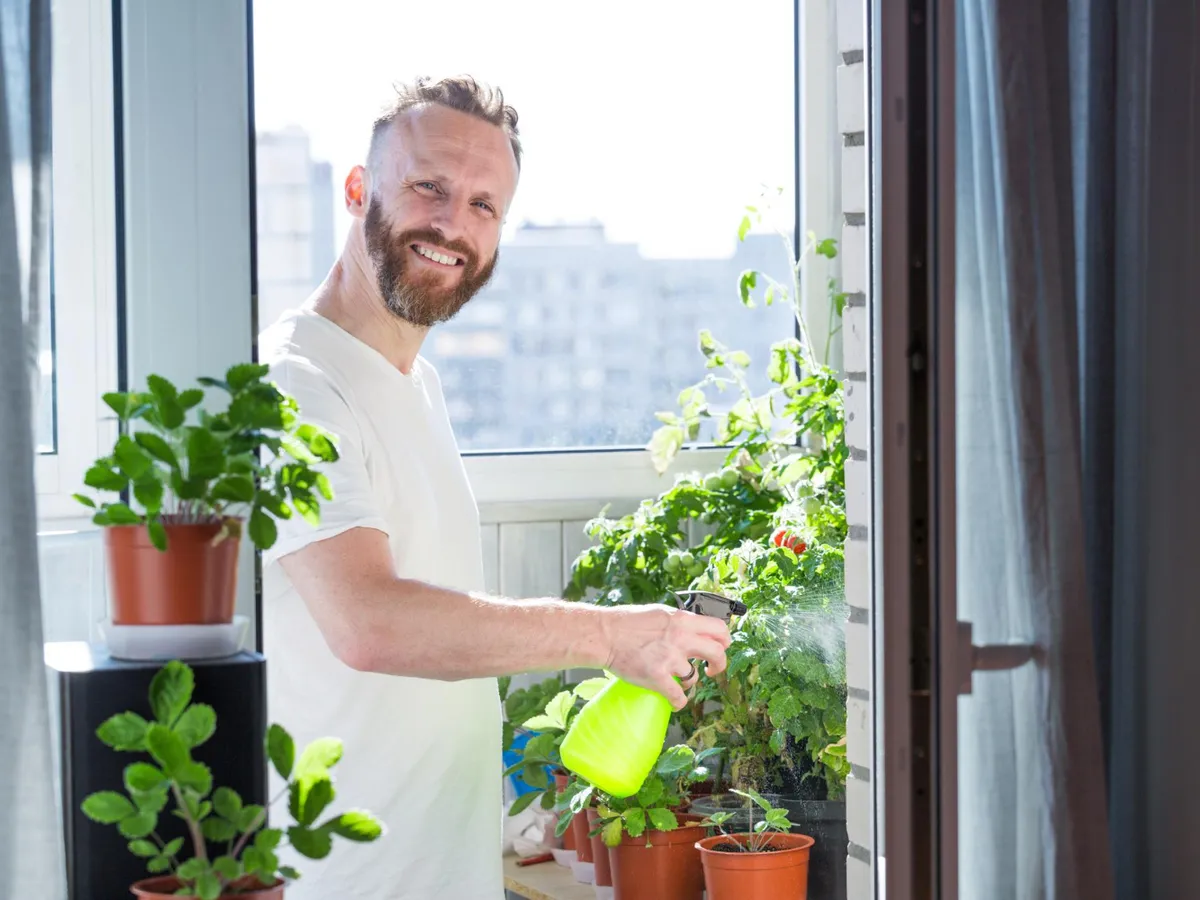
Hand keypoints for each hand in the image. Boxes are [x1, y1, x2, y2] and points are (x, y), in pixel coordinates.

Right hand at [599, 604, 731, 709]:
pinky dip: (678, 702)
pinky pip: (678, 697)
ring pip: (694, 677)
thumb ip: (679, 622)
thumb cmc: (626, 623)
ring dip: (688, 681)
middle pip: (717, 653)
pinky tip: (674, 701)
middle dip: (719, 665)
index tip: (720, 648)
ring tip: (676, 679)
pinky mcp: (657, 677)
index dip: (724, 641)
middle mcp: (680, 637)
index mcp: (682, 619)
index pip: (719, 628)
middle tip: (712, 670)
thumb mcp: (660, 613)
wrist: (604, 635)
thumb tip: (695, 630)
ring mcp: (669, 658)